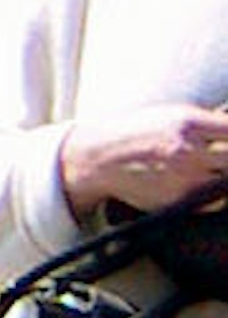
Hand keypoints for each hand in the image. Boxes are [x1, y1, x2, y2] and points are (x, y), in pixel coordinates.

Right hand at [60, 105, 227, 216]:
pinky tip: (198, 184)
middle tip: (220, 158)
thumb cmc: (137, 132)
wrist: (103, 158)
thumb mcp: (168, 115)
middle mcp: (189, 150)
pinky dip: (214, 195)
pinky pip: (214, 201)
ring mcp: (186, 177)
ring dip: (221, 177)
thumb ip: (203, 122)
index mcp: (188, 123)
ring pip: (227, 183)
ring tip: (206, 170)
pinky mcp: (181, 200)